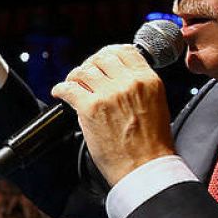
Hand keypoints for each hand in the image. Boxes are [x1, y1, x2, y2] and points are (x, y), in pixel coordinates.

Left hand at [48, 44, 176, 184]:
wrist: (145, 167)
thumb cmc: (151, 144)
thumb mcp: (156, 104)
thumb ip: (140, 87)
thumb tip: (119, 77)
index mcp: (148, 80)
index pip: (125, 51)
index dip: (109, 53)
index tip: (101, 59)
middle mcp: (128, 83)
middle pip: (101, 58)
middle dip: (90, 64)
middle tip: (85, 74)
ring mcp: (108, 94)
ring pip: (84, 71)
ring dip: (75, 76)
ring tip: (72, 84)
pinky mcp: (90, 108)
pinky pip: (68, 89)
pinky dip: (61, 89)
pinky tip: (60, 93)